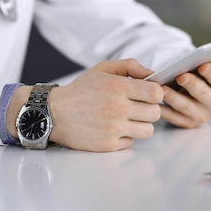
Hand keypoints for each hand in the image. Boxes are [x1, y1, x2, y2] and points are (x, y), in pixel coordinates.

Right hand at [48, 59, 163, 151]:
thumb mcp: (102, 69)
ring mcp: (113, 128)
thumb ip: (130, 66)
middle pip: (155, 113)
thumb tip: (153, 75)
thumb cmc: (80, 90)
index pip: (156, 93)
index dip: (155, 93)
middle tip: (136, 107)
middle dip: (149, 109)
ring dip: (140, 124)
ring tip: (126, 118)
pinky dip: (125, 136)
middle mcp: (117, 108)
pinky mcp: (108, 144)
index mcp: (117, 87)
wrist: (54, 113)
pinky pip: (131, 142)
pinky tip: (113, 128)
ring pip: (147, 130)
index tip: (147, 94)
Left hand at [159, 51, 210, 127]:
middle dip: (193, 85)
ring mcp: (202, 116)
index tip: (203, 65)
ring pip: (187, 107)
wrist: (198, 91)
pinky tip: (155, 102)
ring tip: (162, 88)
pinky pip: (173, 118)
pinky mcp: (187, 123)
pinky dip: (164, 110)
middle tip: (181, 75)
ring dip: (174, 98)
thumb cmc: (207, 74)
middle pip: (205, 96)